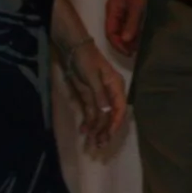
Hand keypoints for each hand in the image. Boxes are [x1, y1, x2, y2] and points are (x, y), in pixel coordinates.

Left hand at [57, 37, 127, 151]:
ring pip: (100, 115)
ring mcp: (98, 94)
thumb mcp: (93, 78)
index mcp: (116, 86)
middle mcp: (109, 92)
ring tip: (91, 142)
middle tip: (99, 145)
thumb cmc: (86, 60)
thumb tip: (106, 115)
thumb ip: (99, 97)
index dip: (115, 123)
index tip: (108, 135)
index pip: (119, 108)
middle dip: (106, 129)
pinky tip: (84, 129)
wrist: (72, 48)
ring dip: (97, 128)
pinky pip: (90, 110)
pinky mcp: (88, 95)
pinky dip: (88, 120)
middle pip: (110, 114)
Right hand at [104, 0, 146, 56]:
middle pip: (114, 33)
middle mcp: (113, 12)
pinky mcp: (127, 10)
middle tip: (133, 52)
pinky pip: (126, 25)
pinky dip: (131, 32)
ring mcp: (119, 11)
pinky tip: (138, 38)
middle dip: (123, 44)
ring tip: (136, 47)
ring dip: (128, 39)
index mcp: (112, 11)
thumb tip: (125, 40)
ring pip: (120, 29)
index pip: (111, 33)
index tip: (129, 53)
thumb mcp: (137, 6)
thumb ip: (131, 22)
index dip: (118, 44)